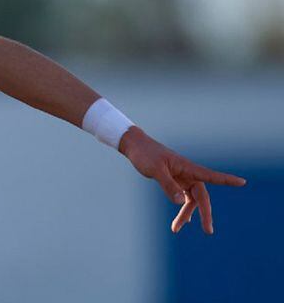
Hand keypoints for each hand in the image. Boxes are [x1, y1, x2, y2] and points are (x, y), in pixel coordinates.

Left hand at [119, 126, 245, 233]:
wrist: (135, 146)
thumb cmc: (145, 155)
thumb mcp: (155, 170)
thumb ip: (167, 185)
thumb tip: (180, 202)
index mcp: (187, 167)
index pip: (211, 176)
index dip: (226, 180)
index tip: (242, 182)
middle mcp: (188, 173)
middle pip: (201, 196)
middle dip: (205, 213)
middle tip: (208, 231)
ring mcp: (182, 178)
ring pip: (191, 200)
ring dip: (186, 214)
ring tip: (175, 229)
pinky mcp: (175, 181)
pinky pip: (183, 197)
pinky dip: (183, 208)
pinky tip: (184, 221)